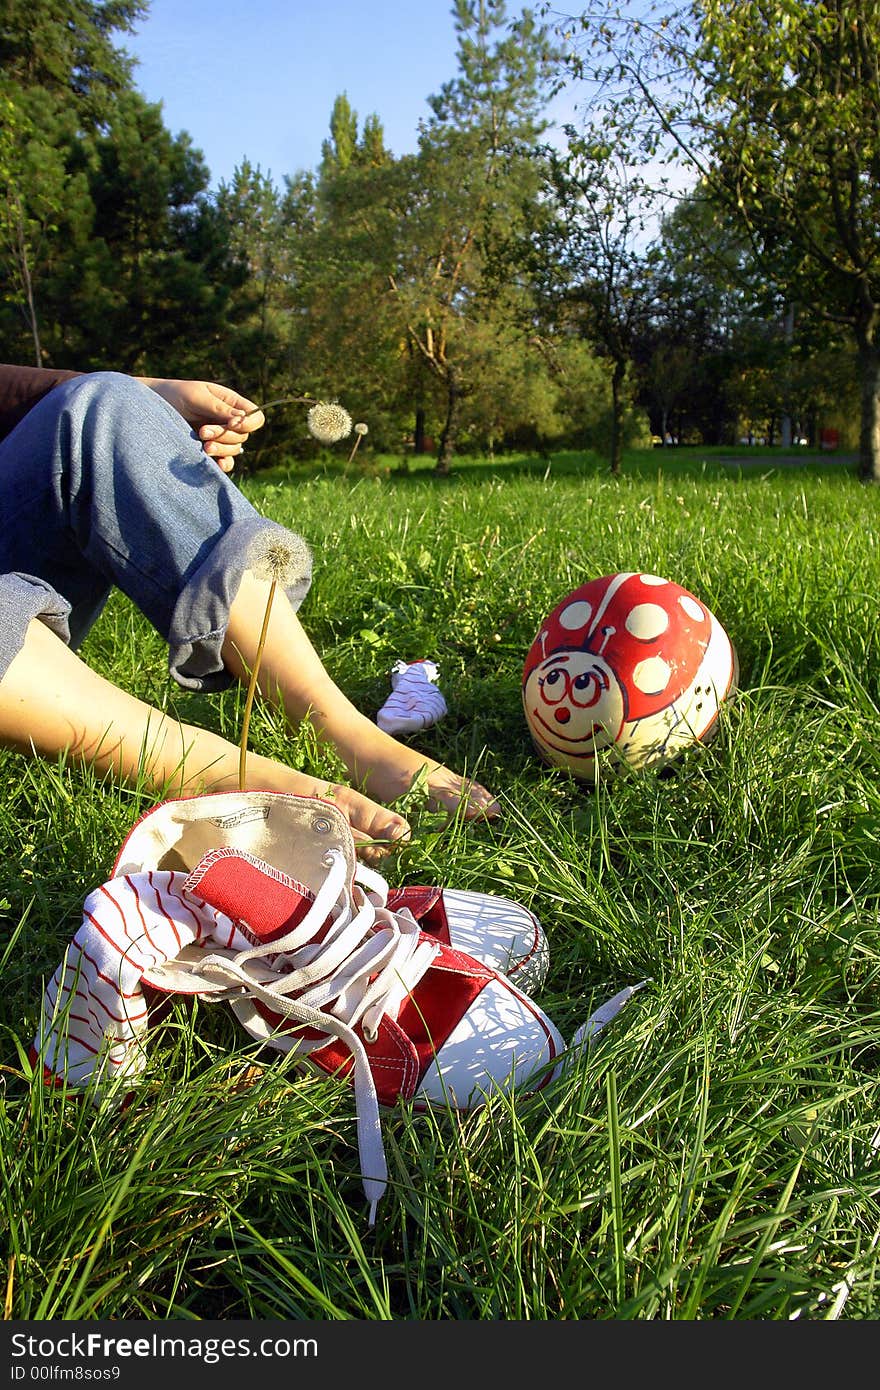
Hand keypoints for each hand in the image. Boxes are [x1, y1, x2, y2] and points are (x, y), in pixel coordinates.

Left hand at [143, 378, 265, 471]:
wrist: (150, 409)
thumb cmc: (174, 395)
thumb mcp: (196, 397)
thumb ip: (219, 409)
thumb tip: (241, 421)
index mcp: (230, 403)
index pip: (255, 417)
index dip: (248, 424)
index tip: (231, 425)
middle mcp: (228, 421)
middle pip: (244, 436)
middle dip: (224, 436)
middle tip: (202, 432)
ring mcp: (220, 437)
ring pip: (235, 450)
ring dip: (221, 449)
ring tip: (202, 446)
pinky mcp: (210, 451)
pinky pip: (225, 462)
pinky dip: (223, 464)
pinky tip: (216, 465)